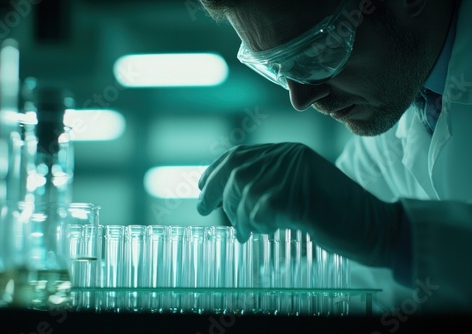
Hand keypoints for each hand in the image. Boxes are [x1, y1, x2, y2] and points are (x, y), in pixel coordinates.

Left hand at [197, 142, 402, 267]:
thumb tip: (230, 196)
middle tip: (204, 210)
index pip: (240, 154)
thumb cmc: (334, 212)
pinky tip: (266, 231)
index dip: (216, 170)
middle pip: (235, 171)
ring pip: (243, 193)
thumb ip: (269, 183)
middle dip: (214, 192)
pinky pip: (259, 211)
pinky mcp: (296, 197)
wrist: (371, 225)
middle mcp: (288, 157)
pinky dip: (256, 224)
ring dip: (239, 216)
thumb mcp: (298, 188)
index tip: (201, 186)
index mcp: (288, 152)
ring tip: (245, 232)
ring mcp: (293, 174)